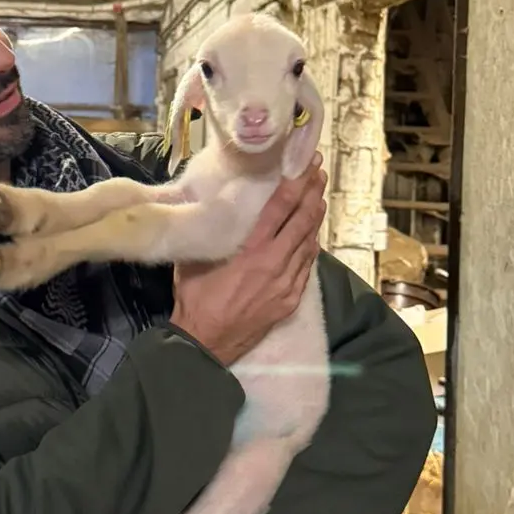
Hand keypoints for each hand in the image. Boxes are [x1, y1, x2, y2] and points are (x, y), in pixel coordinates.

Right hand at [170, 153, 328, 365]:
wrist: (205, 347)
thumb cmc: (195, 303)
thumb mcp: (194, 263)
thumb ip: (207, 235)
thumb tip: (205, 209)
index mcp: (252, 253)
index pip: (280, 210)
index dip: (296, 185)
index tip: (306, 166)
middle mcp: (275, 265)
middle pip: (303, 222)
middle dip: (312, 194)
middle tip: (319, 171)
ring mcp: (287, 284)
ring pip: (309, 244)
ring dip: (315, 218)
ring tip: (319, 196)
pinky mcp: (290, 300)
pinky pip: (306, 266)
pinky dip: (310, 246)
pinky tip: (312, 236)